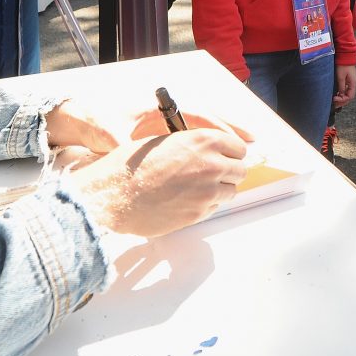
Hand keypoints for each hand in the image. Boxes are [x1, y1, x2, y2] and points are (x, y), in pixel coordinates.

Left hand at [46, 96, 253, 158]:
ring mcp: (163, 127)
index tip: (239, 140)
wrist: (78, 120)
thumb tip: (120, 143)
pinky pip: (189, 142)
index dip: (219, 128)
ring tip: (242, 155)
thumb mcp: (106, 131)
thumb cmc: (94, 120)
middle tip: (253, 145)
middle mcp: (164, 115)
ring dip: (221, 142)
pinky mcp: (159, 139)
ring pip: (200, 132)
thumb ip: (116, 139)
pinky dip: (205, 150)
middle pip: (205, 120)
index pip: (196, 115)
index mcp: (157, 109)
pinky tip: (216, 164)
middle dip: (230, 132)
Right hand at [64, 129, 248, 237]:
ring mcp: (207, 192)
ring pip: (230, 192)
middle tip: (214, 174)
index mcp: (204, 141)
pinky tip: (187, 200)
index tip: (226, 157)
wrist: (114, 194)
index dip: (232, 153)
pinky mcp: (198, 213)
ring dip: (219, 190)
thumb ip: (192, 144)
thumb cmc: (132, 165)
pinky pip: (214, 208)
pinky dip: (206, 205)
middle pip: (240, 170)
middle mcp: (211, 165)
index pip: (239, 147)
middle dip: (229, 172)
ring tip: (198, 188)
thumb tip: (206, 150)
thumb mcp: (165, 141)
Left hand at [332, 64, 355, 106]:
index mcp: (353, 83)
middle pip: (349, 96)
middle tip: (334, 104)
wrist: (345, 56)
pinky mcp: (349, 79)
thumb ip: (341, 87)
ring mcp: (351, 81)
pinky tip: (337, 94)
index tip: (335, 99)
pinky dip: (342, 93)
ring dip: (342, 98)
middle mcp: (354, 83)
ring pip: (348, 93)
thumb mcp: (341, 77)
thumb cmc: (343, 65)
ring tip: (335, 100)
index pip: (350, 97)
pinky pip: (346, 89)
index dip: (342, 100)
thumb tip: (341, 95)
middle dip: (342, 101)